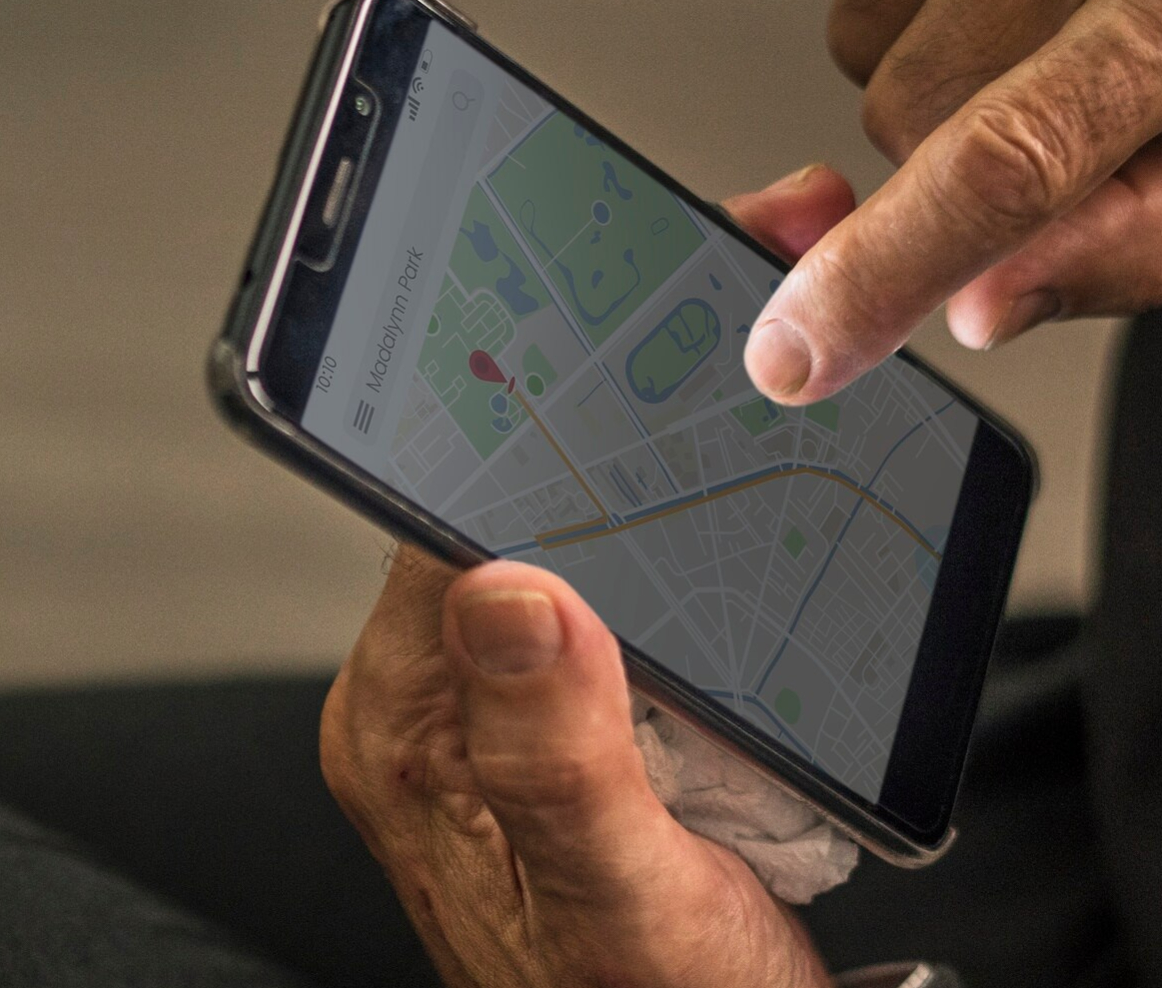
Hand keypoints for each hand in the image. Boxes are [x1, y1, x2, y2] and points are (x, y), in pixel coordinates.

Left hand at [319, 169, 856, 986]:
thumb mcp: (617, 903)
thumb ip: (554, 758)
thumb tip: (510, 586)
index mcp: (414, 726)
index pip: (447, 513)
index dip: (527, 395)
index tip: (600, 294)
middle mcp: (448, 698)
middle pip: (514, 493)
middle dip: (607, 379)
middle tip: (703, 258)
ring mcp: (518, 695)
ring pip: (579, 518)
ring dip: (654, 427)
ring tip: (736, 317)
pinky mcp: (588, 703)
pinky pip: (627, 572)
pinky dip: (689, 501)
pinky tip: (747, 447)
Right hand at [743, 0, 1161, 403]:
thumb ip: (1140, 248)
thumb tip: (980, 309)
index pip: (1006, 160)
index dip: (886, 267)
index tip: (798, 350)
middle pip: (907, 111)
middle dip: (956, 147)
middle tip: (1065, 98)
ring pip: (862, 35)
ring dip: (927, 59)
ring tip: (1042, 16)